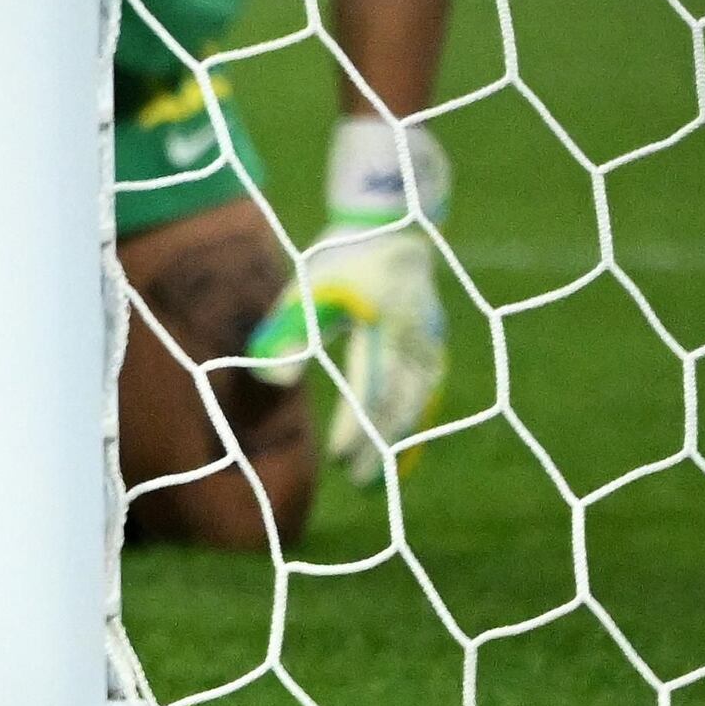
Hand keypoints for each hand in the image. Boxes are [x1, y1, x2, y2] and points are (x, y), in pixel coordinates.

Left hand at [267, 114, 453, 487]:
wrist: (389, 224)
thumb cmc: (338, 258)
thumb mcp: (305, 289)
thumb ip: (288, 333)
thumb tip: (269, 381)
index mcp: (381, 324)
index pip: (371, 390)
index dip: (356, 428)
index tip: (337, 458)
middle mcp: (414, 337)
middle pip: (401, 404)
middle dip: (381, 446)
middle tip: (359, 481)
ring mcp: (431, 339)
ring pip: (421, 401)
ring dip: (403, 438)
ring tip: (385, 472)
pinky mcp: (436, 340)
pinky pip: (429, 389)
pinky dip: (418, 418)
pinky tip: (406, 441)